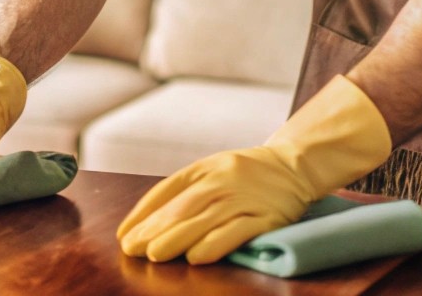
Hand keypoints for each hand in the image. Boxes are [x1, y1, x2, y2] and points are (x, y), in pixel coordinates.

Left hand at [117, 75, 390, 264]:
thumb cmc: (247, 173)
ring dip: (177, 239)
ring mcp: (246, 197)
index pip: (167, 190)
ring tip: (154, 255)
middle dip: (154, 229)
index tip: (125, 234)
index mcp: (206, 167)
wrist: (296, 164)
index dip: (143, 213)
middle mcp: (223, 179)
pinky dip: (215, 244)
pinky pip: (238, 231)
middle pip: (183, 206)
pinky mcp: (269, 217)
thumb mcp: (215, 169)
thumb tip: (150, 220)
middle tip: (132, 249)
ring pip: (205, 219)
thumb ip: (188, 189)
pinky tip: (196, 257)